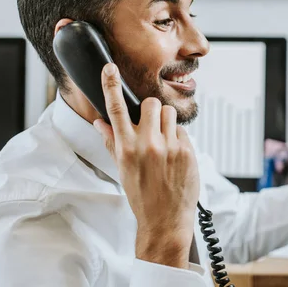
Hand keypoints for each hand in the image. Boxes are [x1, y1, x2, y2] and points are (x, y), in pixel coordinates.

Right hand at [93, 63, 198, 268]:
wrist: (165, 219)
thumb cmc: (141, 195)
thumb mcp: (122, 169)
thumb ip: (112, 142)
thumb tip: (100, 122)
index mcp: (125, 148)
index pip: (116, 110)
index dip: (111, 85)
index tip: (110, 68)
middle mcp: (146, 145)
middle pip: (152, 103)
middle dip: (152, 110)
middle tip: (152, 125)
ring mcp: (169, 147)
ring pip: (170, 114)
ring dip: (167, 123)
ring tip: (164, 142)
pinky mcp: (187, 151)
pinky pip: (182, 131)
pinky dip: (178, 139)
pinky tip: (175, 156)